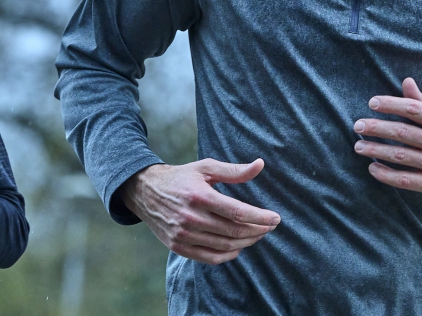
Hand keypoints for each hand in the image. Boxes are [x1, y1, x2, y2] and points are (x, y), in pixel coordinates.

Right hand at [119, 158, 280, 264]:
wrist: (145, 192)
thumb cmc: (182, 177)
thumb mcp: (206, 168)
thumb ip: (234, 170)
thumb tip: (260, 165)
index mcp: (200, 196)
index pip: (238, 213)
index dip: (260, 217)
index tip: (276, 218)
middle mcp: (191, 218)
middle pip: (234, 231)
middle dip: (258, 230)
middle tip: (271, 226)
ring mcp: (183, 235)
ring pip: (224, 245)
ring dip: (247, 242)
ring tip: (259, 234)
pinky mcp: (178, 246)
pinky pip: (209, 257)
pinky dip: (228, 255)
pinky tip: (239, 246)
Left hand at [353, 77, 421, 197]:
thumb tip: (406, 82)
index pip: (415, 110)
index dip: (392, 104)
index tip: (373, 103)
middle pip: (404, 133)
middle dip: (377, 128)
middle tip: (358, 126)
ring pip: (401, 156)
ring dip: (376, 150)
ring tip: (359, 146)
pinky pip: (406, 180)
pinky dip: (387, 175)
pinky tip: (373, 168)